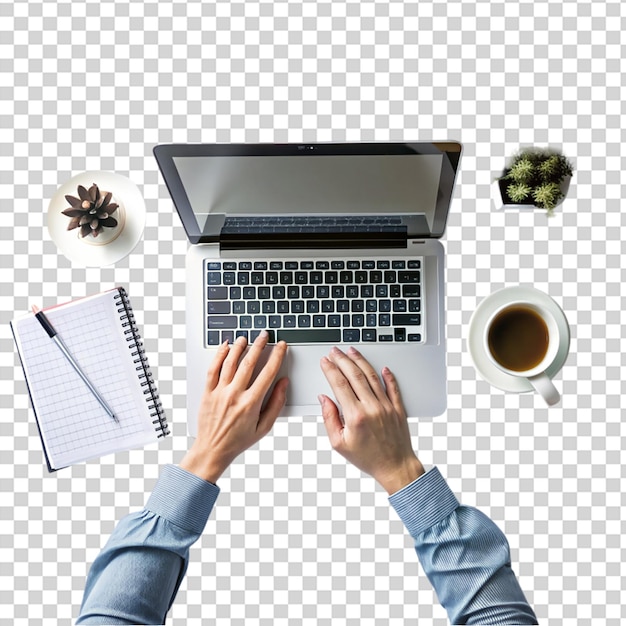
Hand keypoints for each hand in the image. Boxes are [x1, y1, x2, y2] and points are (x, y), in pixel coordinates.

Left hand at [180, 331, 288, 482]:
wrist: (212, 450)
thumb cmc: (238, 440)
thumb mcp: (264, 427)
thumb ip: (276, 403)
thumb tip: (284, 384)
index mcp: (251, 403)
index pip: (268, 373)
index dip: (277, 356)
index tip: (281, 346)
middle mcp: (235, 395)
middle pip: (249, 363)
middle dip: (259, 345)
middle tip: (264, 335)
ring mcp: (219, 392)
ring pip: (230, 362)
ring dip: (239, 347)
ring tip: (246, 338)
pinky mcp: (207, 392)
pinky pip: (213, 369)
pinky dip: (219, 355)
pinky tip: (225, 347)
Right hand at [319, 346, 423, 494]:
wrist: (395, 467)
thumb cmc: (368, 458)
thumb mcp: (339, 443)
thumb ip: (329, 419)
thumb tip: (324, 400)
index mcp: (356, 416)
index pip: (339, 384)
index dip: (330, 370)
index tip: (325, 362)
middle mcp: (372, 407)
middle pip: (354, 375)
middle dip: (342, 359)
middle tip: (335, 352)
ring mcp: (386, 406)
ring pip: (372, 376)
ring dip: (360, 361)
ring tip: (352, 352)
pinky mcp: (398, 408)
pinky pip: (392, 386)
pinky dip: (387, 375)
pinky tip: (382, 367)